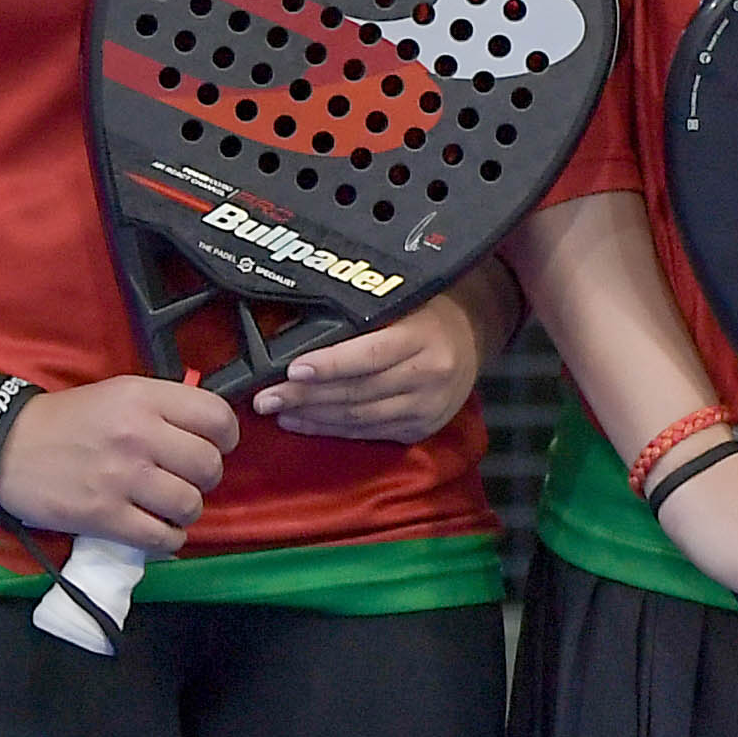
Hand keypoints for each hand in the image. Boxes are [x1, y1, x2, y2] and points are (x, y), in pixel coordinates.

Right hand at [0, 378, 240, 550]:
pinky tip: (157, 529)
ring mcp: (120, 478)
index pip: (216, 417)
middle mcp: (137, 435)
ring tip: (168, 505)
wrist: (4, 446)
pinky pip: (161, 537)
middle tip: (185, 479)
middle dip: (205, 477)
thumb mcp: (119, 394)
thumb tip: (212, 431)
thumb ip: (165, 408)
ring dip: (185, 510)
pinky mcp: (103, 516)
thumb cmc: (68, 420)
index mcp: (143, 398)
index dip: (225, 437)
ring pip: (190, 504)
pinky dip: (167, 538)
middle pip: (209, 466)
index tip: (214, 446)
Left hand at [252, 290, 492, 443]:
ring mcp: (428, 405)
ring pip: (360, 416)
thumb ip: (356, 320)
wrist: (471, 338)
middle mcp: (429, 373)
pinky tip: (306, 423)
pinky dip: (334, 429)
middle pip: (358, 390)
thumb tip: (292, 333)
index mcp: (423, 336)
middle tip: (266, 397)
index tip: (291, 370)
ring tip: (278, 411)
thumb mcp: (399, 304)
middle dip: (306, 396)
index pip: (370, 354)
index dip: (329, 364)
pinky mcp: (422, 427)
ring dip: (314, 416)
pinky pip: (370, 432)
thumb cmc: (425, 315)